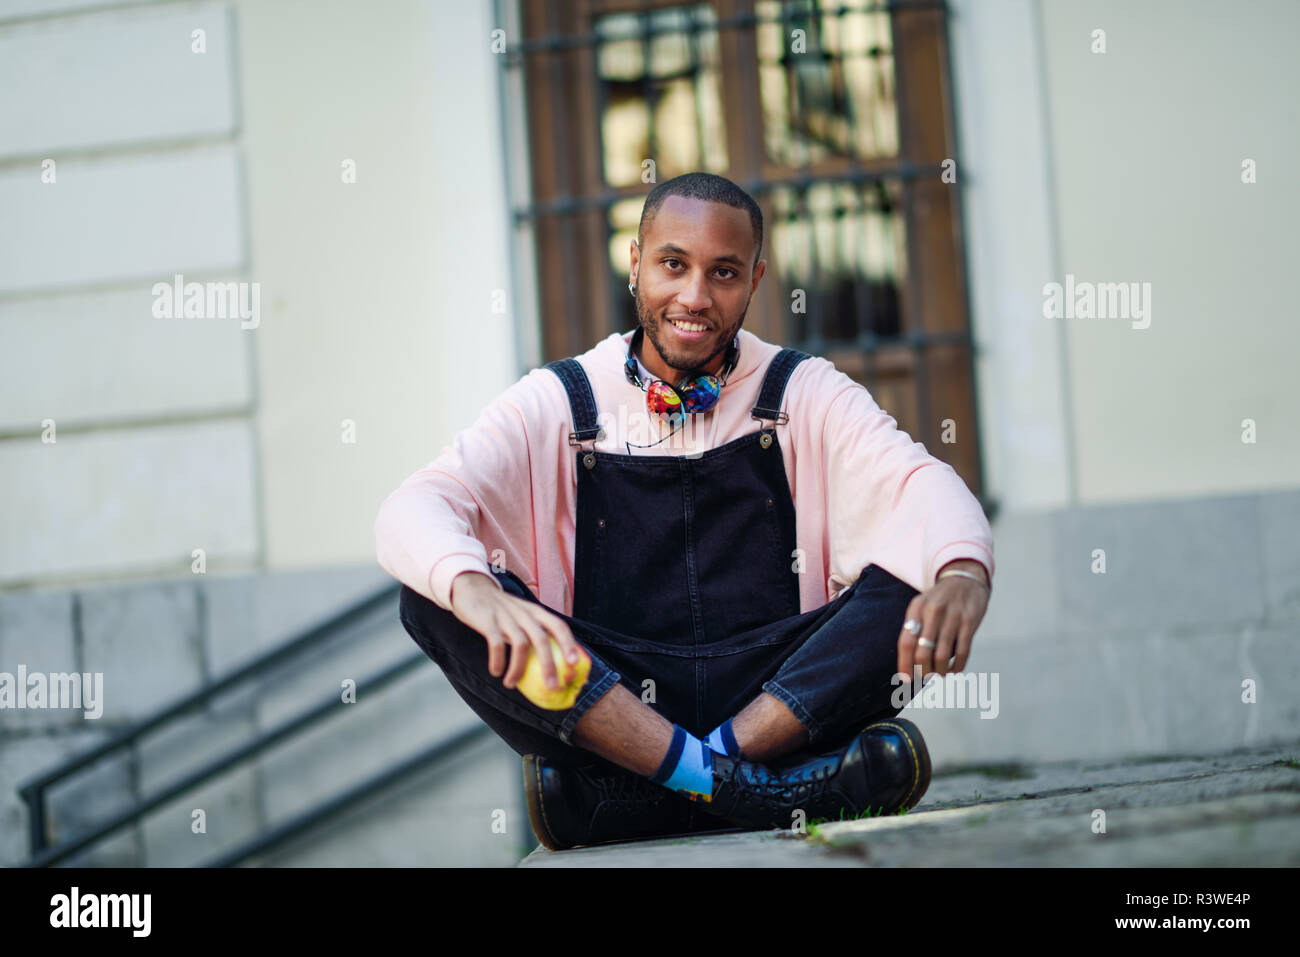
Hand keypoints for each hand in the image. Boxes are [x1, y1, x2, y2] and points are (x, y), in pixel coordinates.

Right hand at [448, 571, 583, 690]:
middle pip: (542, 639)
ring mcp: (506, 616)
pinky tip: (496, 672)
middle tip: (552, 687)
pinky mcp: (487, 621)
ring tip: (511, 684)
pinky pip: (496, 643)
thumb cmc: (502, 610)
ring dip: (518, 668)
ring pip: (520, 644)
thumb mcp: (522, 615)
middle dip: (549, 665)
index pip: (559, 625)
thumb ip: (534, 631)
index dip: (569, 644)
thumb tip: (551, 664)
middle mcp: (524, 613)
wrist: (471, 588)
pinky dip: (498, 660)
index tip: (575, 665)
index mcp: (535, 612)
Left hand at [896, 562, 989, 683]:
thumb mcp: (922, 606)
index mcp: (916, 608)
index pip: (906, 642)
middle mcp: (933, 612)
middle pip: (922, 652)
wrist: (966, 578)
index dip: (904, 664)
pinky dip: (957, 666)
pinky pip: (962, 652)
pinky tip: (954, 669)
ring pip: (942, 656)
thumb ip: (915, 630)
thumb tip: (909, 664)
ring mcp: (953, 616)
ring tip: (940, 673)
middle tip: (926, 677)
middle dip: (923, 671)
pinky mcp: (970, 621)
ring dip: (940, 671)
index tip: (906, 679)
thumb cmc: (940, 600)